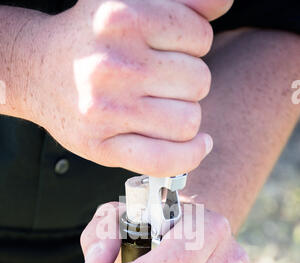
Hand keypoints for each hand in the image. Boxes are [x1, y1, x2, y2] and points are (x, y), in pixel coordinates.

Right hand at [27, 0, 232, 175]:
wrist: (37, 72)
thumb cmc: (91, 38)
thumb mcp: (128, 1)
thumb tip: (224, 2)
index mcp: (123, 17)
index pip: (199, 37)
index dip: (192, 45)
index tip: (170, 50)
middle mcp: (115, 65)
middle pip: (199, 82)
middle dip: (188, 82)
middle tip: (160, 80)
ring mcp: (108, 111)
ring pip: (188, 122)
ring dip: (185, 116)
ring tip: (161, 105)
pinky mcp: (103, 147)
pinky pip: (166, 161)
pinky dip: (190, 156)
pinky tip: (197, 144)